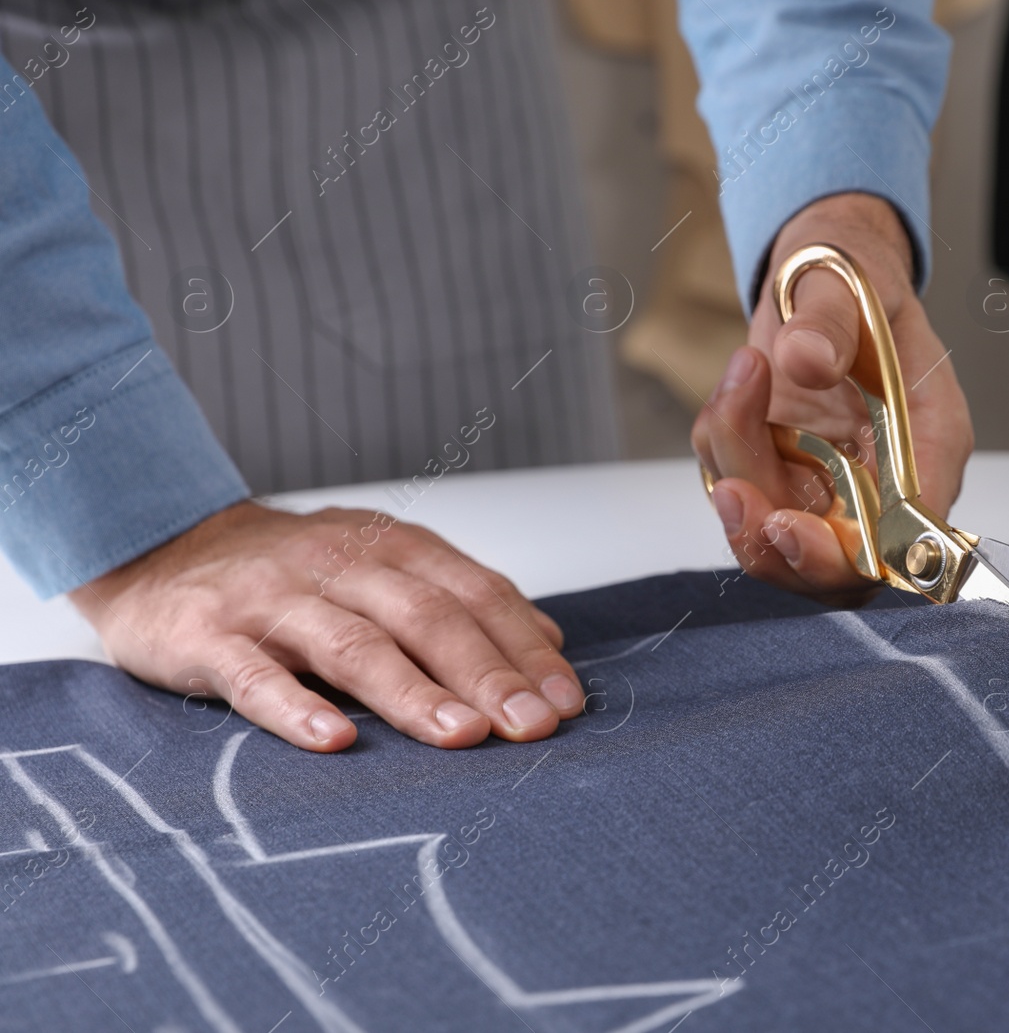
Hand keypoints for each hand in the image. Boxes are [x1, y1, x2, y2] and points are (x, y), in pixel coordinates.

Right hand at [68, 501, 585, 751]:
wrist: (160, 547)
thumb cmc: (292, 573)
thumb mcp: (382, 566)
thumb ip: (459, 599)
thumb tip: (548, 643)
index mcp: (391, 547)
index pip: (474, 593)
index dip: (523, 647)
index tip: (565, 700)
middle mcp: (340, 565)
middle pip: (426, 617)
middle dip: (487, 674)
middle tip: (531, 726)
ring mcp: (273, 600)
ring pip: (354, 645)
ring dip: (413, 692)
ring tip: (461, 735)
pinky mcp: (209, 637)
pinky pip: (255, 677)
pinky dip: (297, 710)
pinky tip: (336, 743)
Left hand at [691, 192, 973, 603]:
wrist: (823, 276)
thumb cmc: (859, 281)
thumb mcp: (851, 278)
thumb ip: (831, 319)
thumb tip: (806, 358)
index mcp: (929, 447)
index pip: (902, 541)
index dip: (845, 556)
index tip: (789, 528)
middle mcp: (880, 484)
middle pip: (830, 568)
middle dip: (772, 542)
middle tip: (735, 492)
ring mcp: (826, 488)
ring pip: (770, 535)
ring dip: (737, 469)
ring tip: (745, 377)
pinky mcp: (780, 481)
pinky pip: (736, 492)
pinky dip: (722, 444)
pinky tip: (741, 386)